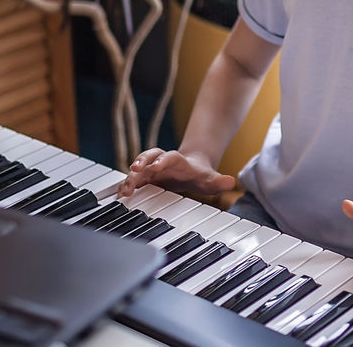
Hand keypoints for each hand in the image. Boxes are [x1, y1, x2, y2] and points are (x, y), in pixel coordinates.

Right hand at [116, 148, 235, 198]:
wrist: (192, 170)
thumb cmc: (200, 175)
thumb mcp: (211, 179)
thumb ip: (219, 181)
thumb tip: (231, 182)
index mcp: (178, 160)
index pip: (169, 156)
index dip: (162, 160)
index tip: (156, 165)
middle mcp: (162, 161)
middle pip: (149, 157)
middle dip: (141, 162)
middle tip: (134, 169)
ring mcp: (152, 169)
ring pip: (138, 168)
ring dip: (131, 176)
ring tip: (125, 189)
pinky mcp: (145, 178)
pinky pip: (134, 180)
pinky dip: (127, 185)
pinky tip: (121, 195)